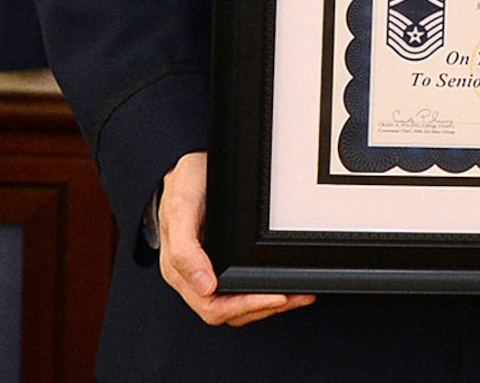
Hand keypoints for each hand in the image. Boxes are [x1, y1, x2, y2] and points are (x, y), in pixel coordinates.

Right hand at [157, 152, 314, 326]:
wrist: (189, 168)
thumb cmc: (182, 186)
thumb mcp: (181, 209)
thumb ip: (184, 250)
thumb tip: (204, 286)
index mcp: (180, 270)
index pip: (213, 307)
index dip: (245, 306)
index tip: (275, 297)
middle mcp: (194, 276)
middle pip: (230, 311)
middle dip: (266, 307)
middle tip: (298, 296)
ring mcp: (209, 270)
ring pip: (239, 305)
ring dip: (270, 304)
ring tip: (300, 294)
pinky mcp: (223, 262)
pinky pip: (242, 288)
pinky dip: (266, 291)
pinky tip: (287, 284)